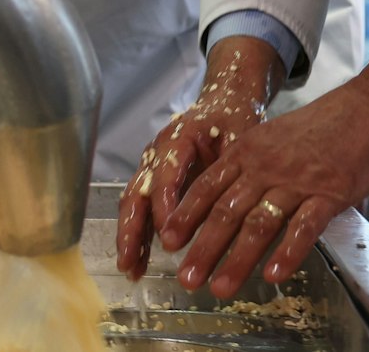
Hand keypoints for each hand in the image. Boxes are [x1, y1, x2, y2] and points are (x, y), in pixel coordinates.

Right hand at [118, 36, 281, 280]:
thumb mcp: (239, 140)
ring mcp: (152, 166)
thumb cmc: (234, 118)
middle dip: (131, 229)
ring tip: (130, 268)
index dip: (165, 208)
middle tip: (130, 259)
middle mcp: (157, 153)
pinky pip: (143, 208)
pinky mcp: (156, 179)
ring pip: (134, 203)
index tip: (169, 239)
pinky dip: (139, 234)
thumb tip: (227, 212)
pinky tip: (139, 261)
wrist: (225, 99)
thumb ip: (228, 172)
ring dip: (130, 236)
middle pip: (137, 192)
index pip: (165, 176)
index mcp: (176, 139)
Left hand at [157, 71, 368, 297]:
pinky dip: (287, 252)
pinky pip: (304, 226)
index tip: (168, 241)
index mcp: (248, 151)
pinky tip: (273, 274)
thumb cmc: (326, 125)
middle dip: (203, 248)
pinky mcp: (330, 191)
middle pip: (225, 211)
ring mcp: (297, 180)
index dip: (186, 216)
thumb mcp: (276, 137)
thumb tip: (251, 201)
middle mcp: (265, 166)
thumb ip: (260, 169)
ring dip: (237, 259)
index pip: (207, 187)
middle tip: (187, 278)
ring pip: (258, 224)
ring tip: (221, 287)